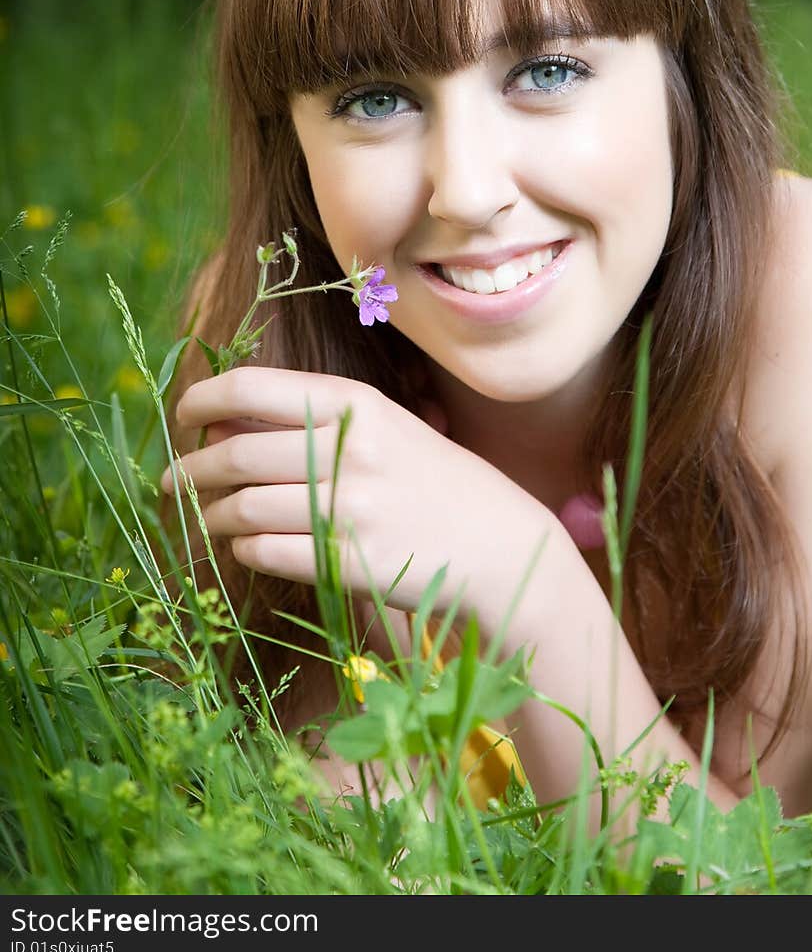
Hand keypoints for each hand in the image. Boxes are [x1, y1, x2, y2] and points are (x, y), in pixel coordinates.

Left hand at [160, 366, 558, 632]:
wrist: (499, 545)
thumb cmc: (431, 480)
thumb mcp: (382, 428)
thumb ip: (309, 419)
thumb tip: (219, 419)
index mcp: (356, 404)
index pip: (252, 387)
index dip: (202, 398)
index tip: (183, 414)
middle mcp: (351, 450)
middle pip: (235, 454)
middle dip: (190, 467)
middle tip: (173, 478)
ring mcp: (351, 510)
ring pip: (242, 508)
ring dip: (212, 514)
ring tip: (208, 517)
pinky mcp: (350, 563)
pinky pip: (266, 552)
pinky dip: (244, 548)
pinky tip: (246, 545)